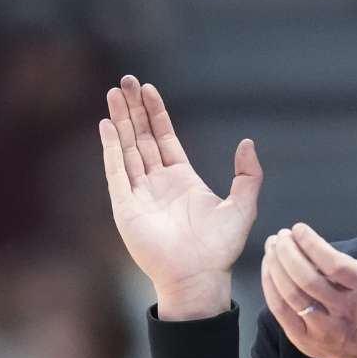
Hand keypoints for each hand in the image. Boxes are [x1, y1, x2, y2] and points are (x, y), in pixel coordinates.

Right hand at [99, 75, 262, 318]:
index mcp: (182, 179)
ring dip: (121, 121)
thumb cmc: (221, 249)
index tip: (148, 89)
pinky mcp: (125, 207)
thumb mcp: (243, 206)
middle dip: (134, 109)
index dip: (156, 113)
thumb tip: (247, 142)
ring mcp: (139, 193)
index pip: (164, 137)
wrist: (199, 277)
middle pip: (142, 136)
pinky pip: (116, 172)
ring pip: (127, 148)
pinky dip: (112, 148)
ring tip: (114, 94)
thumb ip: (248, 175)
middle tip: (126, 80)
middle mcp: (157, 183)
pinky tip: (107, 125)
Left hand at [261, 196, 356, 357]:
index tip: (298, 229)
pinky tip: (268, 268)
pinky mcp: (305, 340)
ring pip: (292, 296)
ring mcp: (325, 329)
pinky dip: (270, 287)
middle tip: (281, 236)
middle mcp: (347, 312)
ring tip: (272, 247)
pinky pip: (281, 312)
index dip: (312, 245)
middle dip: (289, 253)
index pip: (335, 266)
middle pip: (309, 280)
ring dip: (276, 268)